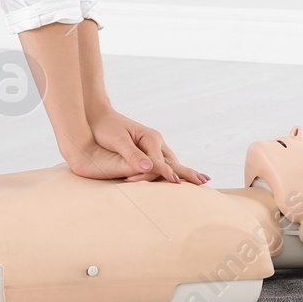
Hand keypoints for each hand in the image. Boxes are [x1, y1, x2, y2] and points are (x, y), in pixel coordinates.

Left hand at [86, 109, 207, 184]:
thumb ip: (132, 155)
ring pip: (170, 162)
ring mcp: (153, 145)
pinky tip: (176, 175)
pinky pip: (162, 161)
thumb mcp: (118, 140)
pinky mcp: (147, 149)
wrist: (98, 117)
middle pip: (173, 161)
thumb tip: (149, 167)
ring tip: (198, 179)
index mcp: (150, 138)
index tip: (177, 184)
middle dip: (188, 172)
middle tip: (205, 181)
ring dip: (182, 171)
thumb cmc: (105, 128)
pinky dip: (172, 169)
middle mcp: (155, 142)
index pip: (161, 162)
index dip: (167, 174)